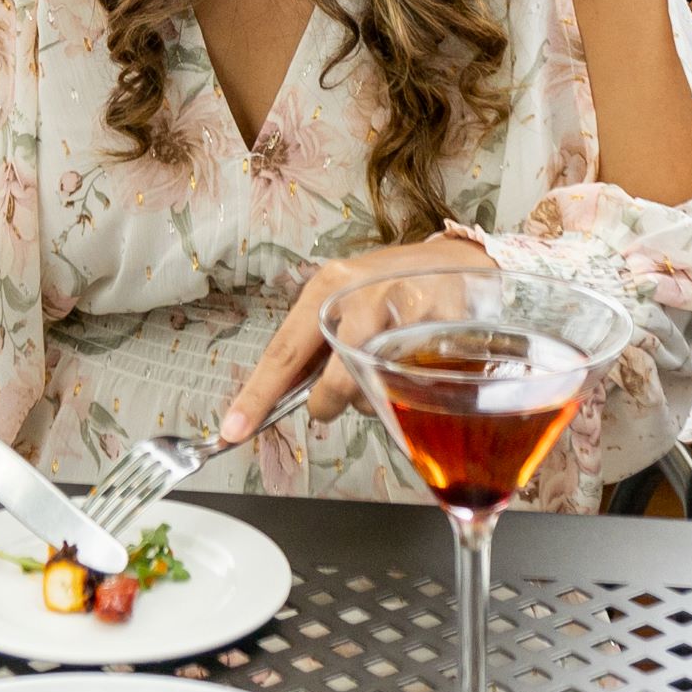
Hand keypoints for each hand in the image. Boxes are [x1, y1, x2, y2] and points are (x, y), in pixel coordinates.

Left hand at [219, 232, 501, 441]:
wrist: (458, 262)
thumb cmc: (392, 286)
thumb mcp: (344, 299)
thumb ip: (316, 343)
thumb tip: (283, 394)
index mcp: (327, 287)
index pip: (284, 352)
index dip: (257, 396)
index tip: (233, 430)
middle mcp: (363, 294)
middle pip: (332, 383)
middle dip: (328, 404)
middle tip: (331, 401)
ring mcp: (405, 310)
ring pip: (374, 390)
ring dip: (374, 396)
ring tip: (383, 369)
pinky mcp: (443, 328)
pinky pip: (415, 388)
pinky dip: (409, 390)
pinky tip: (415, 367)